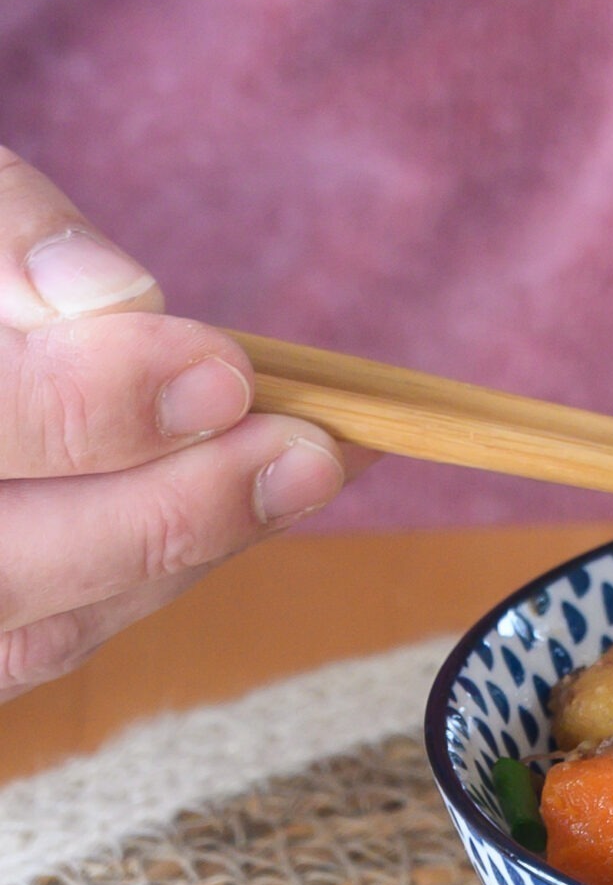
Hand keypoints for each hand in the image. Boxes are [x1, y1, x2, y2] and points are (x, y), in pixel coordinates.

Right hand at [0, 146, 348, 703]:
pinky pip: (32, 650)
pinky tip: (221, 513)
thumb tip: (120, 301)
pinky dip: (133, 587)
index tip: (225, 369)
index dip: (94, 404)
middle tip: (309, 450)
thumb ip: (7, 234)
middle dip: (164, 514)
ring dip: (175, 557)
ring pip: (34, 633)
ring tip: (295, 471)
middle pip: (3, 569)